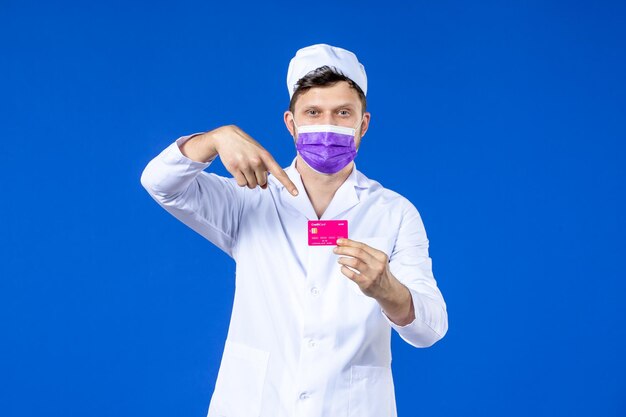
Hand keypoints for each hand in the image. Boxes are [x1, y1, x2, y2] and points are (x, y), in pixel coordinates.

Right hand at [181, 125, 298, 194]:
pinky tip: (238, 170)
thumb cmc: (246, 146)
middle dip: (257, 179)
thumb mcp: (258, 153)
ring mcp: (245, 164)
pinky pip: (242, 184)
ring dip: (248, 180)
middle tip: (251, 167)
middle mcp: (257, 160)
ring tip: (244, 167)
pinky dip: (241, 180)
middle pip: (262, 183)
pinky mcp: (234, 168)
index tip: (296, 193)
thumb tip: (264, 186)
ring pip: (252, 185)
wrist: (226, 136)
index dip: (288, 184)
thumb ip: (264, 169)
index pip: (280, 173)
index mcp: (266, 156)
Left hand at [334, 238, 414, 324]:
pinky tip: (343, 268)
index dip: (349, 242)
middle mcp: (377, 264)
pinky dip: (344, 270)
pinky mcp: (366, 283)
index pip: (362, 246)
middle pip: (358, 253)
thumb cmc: (378, 272)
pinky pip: (351, 274)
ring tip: (340, 260)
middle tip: (336, 249)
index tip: (339, 241)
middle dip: (344, 249)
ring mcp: (372, 274)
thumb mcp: (377, 260)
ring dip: (343, 259)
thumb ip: (364, 252)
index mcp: (380, 256)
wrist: (387, 289)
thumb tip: (346, 244)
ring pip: (354, 263)